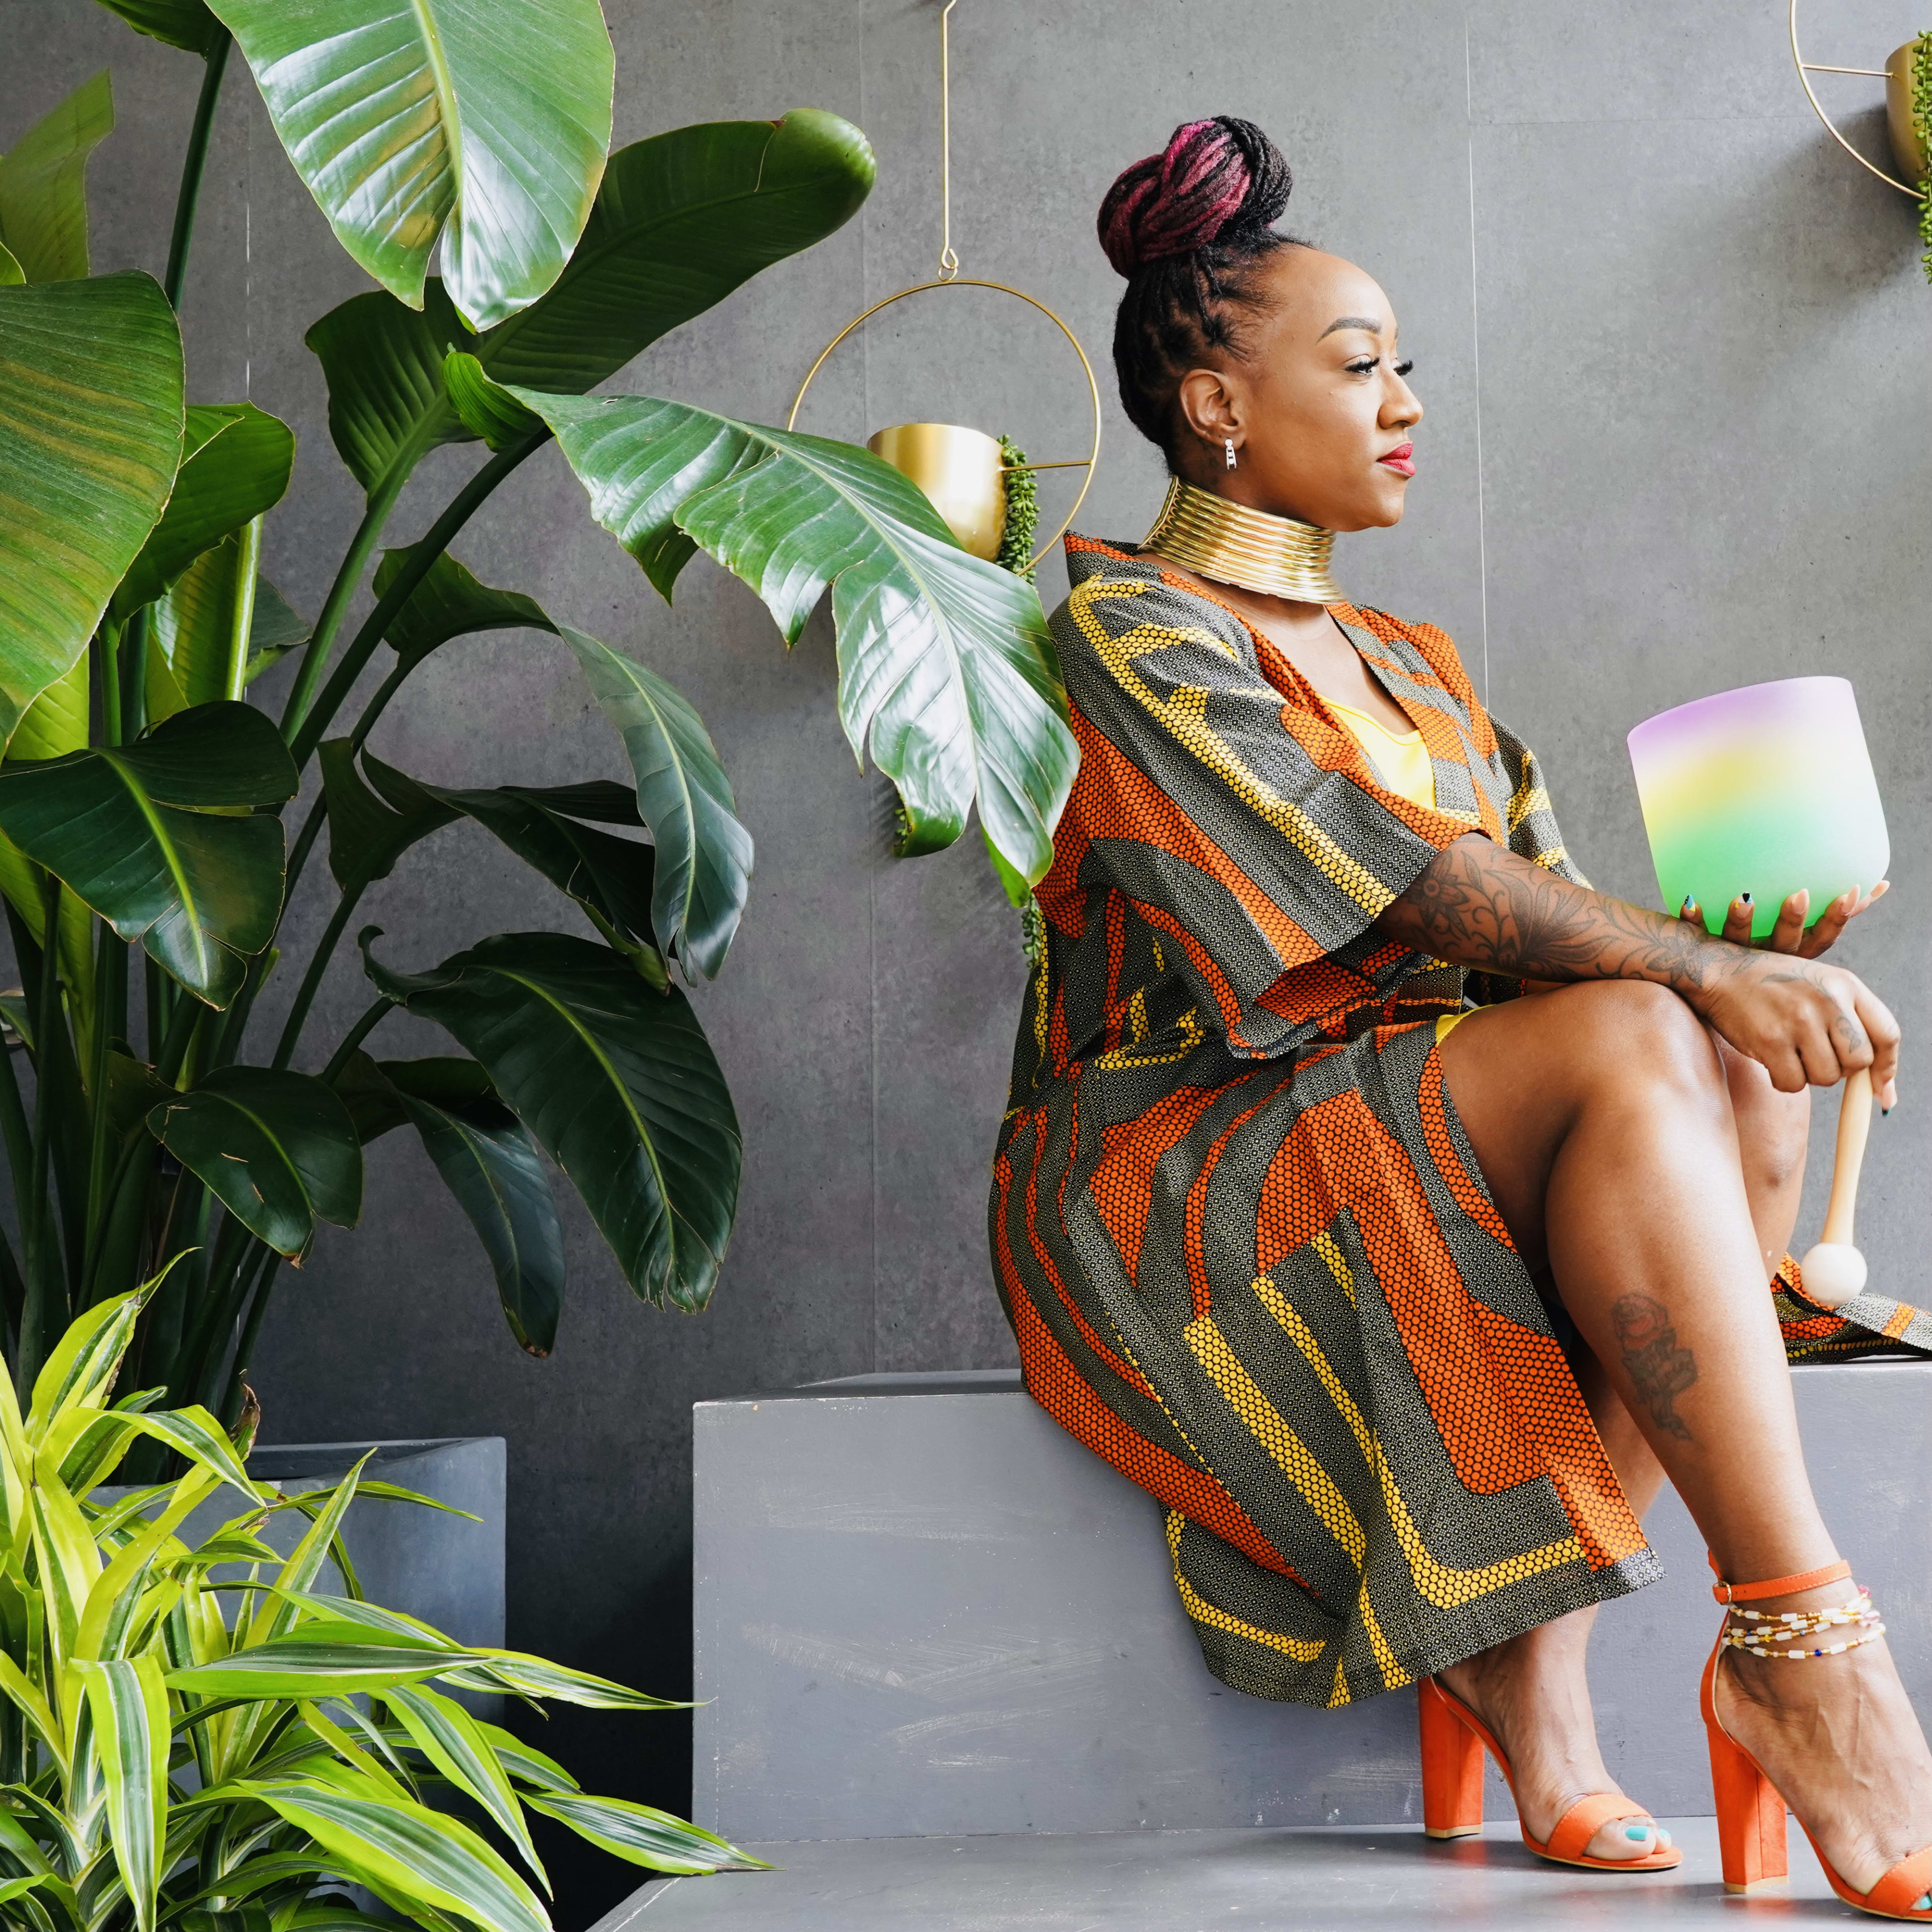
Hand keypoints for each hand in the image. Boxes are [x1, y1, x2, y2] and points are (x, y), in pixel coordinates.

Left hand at [1678, 881, 1887, 958]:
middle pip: (1784, 943)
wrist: (1707, 993)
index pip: (1819, 939)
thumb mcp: (1799, 939)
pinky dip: (1693, 920)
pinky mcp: (1700, 954)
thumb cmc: (1763, 964)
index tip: (1848, 893)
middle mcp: (1765, 961)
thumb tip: (1878, 884)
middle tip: (1799, 895)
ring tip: (1745, 899)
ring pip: (1741, 941)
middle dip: (1792, 920)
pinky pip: (1695, 937)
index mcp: (1791, 958)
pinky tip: (1690, 900)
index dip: (1834, 919)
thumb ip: (1833, 914)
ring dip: (1743, 920)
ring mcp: (1734, 957)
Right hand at [1693, 949, 1898, 1109]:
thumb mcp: (1822, 989)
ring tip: (1790, 1051)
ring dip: (1809, 1074)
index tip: (1878, 1087)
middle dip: (1841, 1069)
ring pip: (1826, 1077)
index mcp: (1846, 984)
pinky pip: (1793, 1083)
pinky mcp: (1770, 1039)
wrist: (1720, 971)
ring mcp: (1799, 1020)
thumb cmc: (1773, 984)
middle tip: (1817, 1057)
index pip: (1887, 1034)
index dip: (1886, 1067)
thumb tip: (1884, 1095)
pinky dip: (1783, 1079)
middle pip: (1859, 1062)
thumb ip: (1854, 1027)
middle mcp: (1828, 1000)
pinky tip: (1771, 1058)